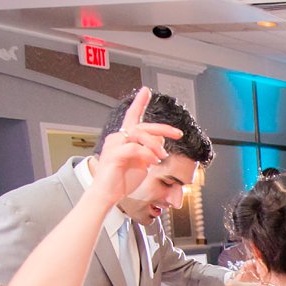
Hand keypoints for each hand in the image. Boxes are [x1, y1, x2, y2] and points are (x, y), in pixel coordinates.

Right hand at [91, 86, 183, 202]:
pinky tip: (153, 162)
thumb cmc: (122, 180)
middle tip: (178, 133)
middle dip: (163, 128)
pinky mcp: (114, 155)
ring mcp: (114, 145)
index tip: (146, 90)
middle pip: (142, 125)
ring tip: (161, 156)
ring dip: (155, 144)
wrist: (107, 195)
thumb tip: (160, 139)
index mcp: (123, 138)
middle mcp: (117, 138)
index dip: (139, 103)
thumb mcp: (142, 162)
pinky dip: (147, 154)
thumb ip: (149, 149)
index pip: (132, 116)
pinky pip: (135, 148)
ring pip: (139, 134)